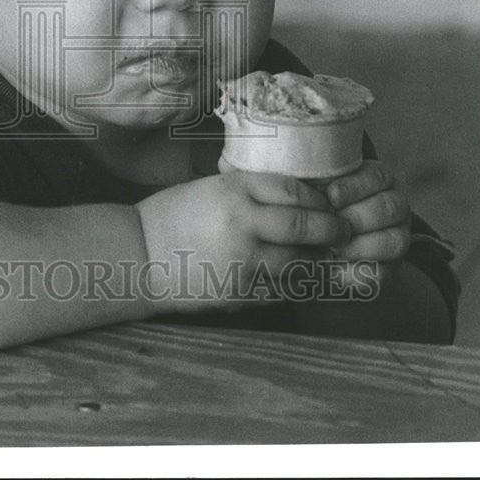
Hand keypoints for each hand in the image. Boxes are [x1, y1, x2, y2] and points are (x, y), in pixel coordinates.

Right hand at [135, 170, 350, 313]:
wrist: (138, 254)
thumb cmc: (172, 216)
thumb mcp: (210, 189)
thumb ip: (248, 193)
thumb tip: (293, 200)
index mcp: (234, 189)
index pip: (293, 189)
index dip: (318, 199)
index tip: (328, 204)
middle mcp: (241, 220)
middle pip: (303, 225)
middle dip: (330, 229)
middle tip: (341, 231)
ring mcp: (241, 258)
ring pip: (297, 261)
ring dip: (315, 260)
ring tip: (324, 257)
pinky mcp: (237, 290)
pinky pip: (278, 288)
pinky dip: (293, 284)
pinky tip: (298, 279)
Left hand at [324, 159, 411, 288]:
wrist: (313, 238)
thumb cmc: (315, 203)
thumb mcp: (316, 187)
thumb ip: (318, 182)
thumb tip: (313, 187)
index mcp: (379, 180)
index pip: (378, 177)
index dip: (355, 187)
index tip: (331, 196)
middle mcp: (395, 206)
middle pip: (390, 208)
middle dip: (357, 217)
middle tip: (333, 224)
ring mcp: (397, 237)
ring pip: (395, 241)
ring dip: (360, 246)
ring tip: (333, 248)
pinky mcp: (389, 268)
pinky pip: (383, 273)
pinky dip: (357, 272)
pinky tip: (335, 267)